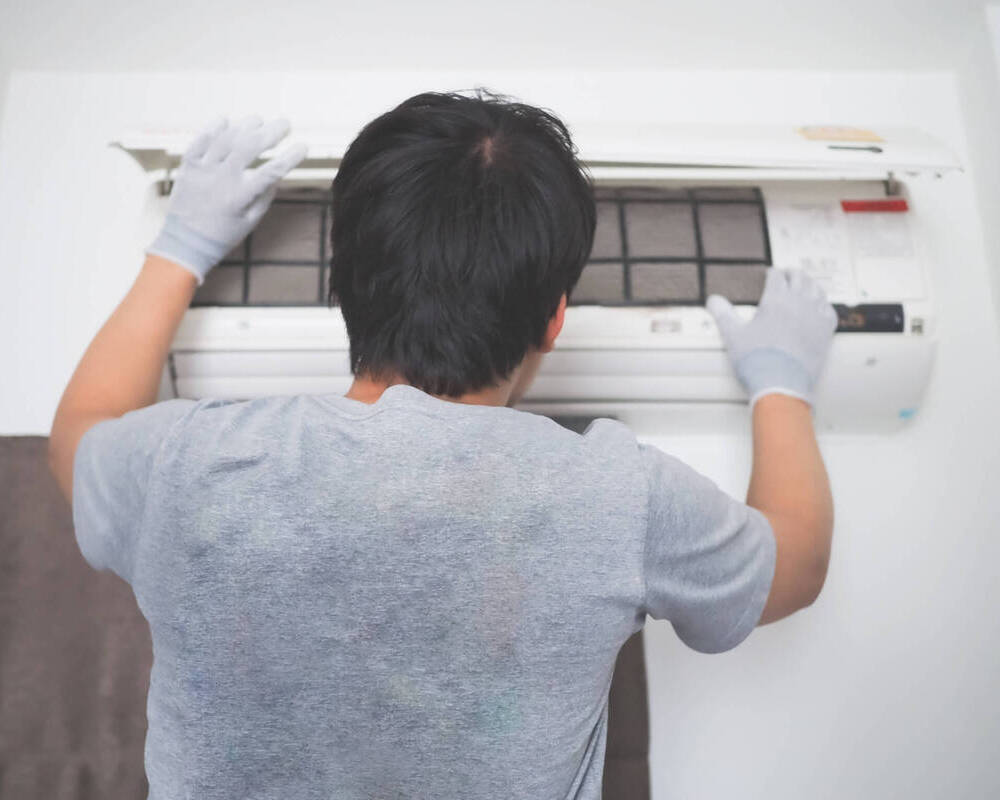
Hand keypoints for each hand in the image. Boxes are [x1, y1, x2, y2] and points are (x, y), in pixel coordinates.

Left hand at [145, 116, 307, 283]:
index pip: (271, 171)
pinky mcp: (188, 166)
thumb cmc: (223, 234)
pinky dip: (213, 128)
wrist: (185, 242)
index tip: (303, 146)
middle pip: (250, 147)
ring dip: (245, 126)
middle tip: (285, 124)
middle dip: (271, 132)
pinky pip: (200, 141)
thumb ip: (264, 197)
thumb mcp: (250, 221)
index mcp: (241, 196)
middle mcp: (222, 179)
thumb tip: (276, 175)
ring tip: (259, 120)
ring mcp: (203, 170)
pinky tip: (225, 120)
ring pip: (227, 139)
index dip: (290, 157)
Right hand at [706, 269, 838, 408]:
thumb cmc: (757, 362)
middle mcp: (799, 303)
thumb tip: (713, 300)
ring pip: (817, 290)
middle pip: (800, 278)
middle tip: (786, 274)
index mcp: (776, 300)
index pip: (776, 276)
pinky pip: (829, 310)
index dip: (771, 273)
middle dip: (792, 273)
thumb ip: (723, 314)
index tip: (768, 274)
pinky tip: (820, 307)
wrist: (781, 385)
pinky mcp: (825, 333)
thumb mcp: (733, 335)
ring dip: (809, 284)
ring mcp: (815, 317)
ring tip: (804, 285)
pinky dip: (824, 304)